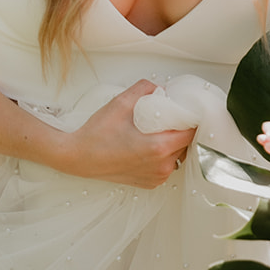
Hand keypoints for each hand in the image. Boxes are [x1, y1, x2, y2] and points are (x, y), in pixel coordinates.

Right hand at [59, 81, 195, 188]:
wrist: (78, 158)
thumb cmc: (97, 134)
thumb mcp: (120, 103)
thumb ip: (144, 89)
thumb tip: (160, 86)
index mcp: (158, 147)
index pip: (191, 132)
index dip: (191, 119)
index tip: (185, 110)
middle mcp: (161, 166)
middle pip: (186, 144)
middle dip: (182, 130)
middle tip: (170, 118)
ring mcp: (157, 177)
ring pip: (178, 156)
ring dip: (174, 144)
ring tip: (158, 132)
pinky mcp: (151, 183)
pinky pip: (167, 167)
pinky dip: (164, 157)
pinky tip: (149, 146)